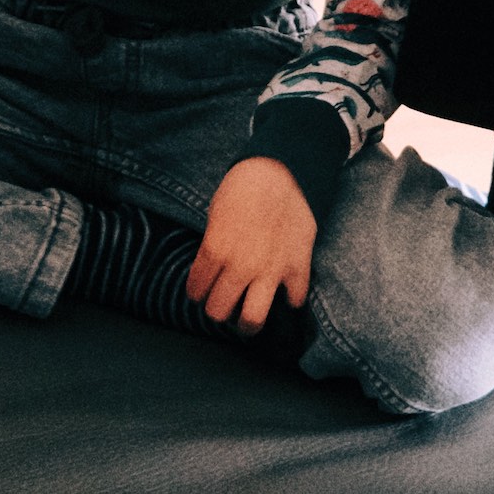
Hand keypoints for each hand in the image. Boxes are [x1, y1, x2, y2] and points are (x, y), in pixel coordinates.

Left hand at [189, 156, 315, 331]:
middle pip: (218, 312)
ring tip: (246, 318)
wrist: (282, 170)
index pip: (195, 292)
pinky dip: (289, 300)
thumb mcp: (215, 214)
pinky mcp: (298, 267)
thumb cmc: (244, 186)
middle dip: (217, 309)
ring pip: (253, 319)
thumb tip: (212, 268)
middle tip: (222, 302)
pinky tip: (284, 293)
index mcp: (215, 251)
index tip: (200, 290)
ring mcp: (271, 270)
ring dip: (247, 323)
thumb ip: (213, 246)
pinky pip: (294, 300)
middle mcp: (240, 267)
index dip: (196, 292)